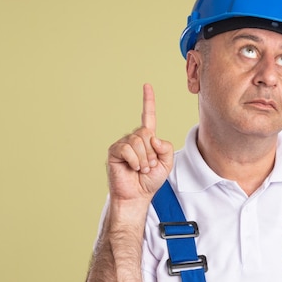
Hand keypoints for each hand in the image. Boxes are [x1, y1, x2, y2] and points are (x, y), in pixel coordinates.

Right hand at [107, 84, 173, 200]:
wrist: (137, 195)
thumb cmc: (150, 180)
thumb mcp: (166, 164)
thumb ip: (166, 148)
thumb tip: (153, 138)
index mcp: (147, 139)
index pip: (148, 116)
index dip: (148, 101)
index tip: (147, 85)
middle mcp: (135, 138)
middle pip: (146, 133)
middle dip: (152, 153)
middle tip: (149, 166)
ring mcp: (124, 144)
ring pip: (138, 141)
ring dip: (144, 159)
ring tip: (141, 169)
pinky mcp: (115, 151)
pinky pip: (128, 149)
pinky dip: (134, 161)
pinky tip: (132, 168)